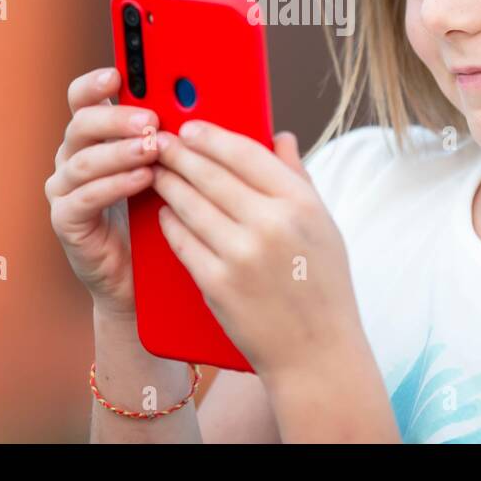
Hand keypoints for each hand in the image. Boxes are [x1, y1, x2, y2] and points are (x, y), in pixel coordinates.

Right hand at [45, 67, 159, 317]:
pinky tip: (142, 180)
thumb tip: (215, 106)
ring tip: (152, 149)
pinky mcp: (66, 221)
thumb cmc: (160, 215)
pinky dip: (114, 185)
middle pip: (81, 123)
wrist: (143, 277)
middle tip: (150, 120)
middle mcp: (73, 157)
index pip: (83, 99)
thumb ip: (180, 139)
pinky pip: (84, 197)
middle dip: (116, 118)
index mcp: (95, 137)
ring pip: (83, 160)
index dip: (95, 84)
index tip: (116, 74)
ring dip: (119, 151)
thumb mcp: (171, 170)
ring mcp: (65, 189)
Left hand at [151, 121, 364, 382]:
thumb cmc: (323, 284)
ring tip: (156, 171)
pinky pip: (182, 241)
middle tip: (158, 142)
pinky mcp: (217, 285)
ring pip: (189, 204)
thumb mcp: (324, 226)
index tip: (190, 127)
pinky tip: (164, 212)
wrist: (317, 353)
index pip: (246, 152)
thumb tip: (280, 136)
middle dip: (178, 153)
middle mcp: (270, 224)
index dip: (211, 136)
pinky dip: (170, 222)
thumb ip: (299, 177)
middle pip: (210, 174)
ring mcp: (241, 255)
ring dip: (167, 183)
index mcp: (300, 203)